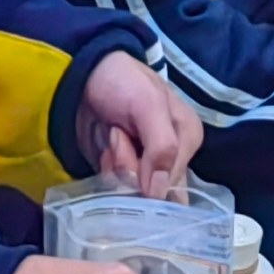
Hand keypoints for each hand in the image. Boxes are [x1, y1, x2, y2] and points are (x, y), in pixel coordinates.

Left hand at [75, 50, 200, 193]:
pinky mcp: (123, 172)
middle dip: (127, 166)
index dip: (148, 177)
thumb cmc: (124, 83)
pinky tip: (105, 148)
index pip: (174, 184)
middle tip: (117, 134)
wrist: (85, 79)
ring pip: (130, 190)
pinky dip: (105, 170)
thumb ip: (162, 147)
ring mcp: (145, 166)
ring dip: (113, 164)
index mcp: (188, 140)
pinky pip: (114, 188)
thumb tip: (159, 194)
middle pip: (150, 191)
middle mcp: (171, 158)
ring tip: (111, 134)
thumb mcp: (148, 105)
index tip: (133, 147)